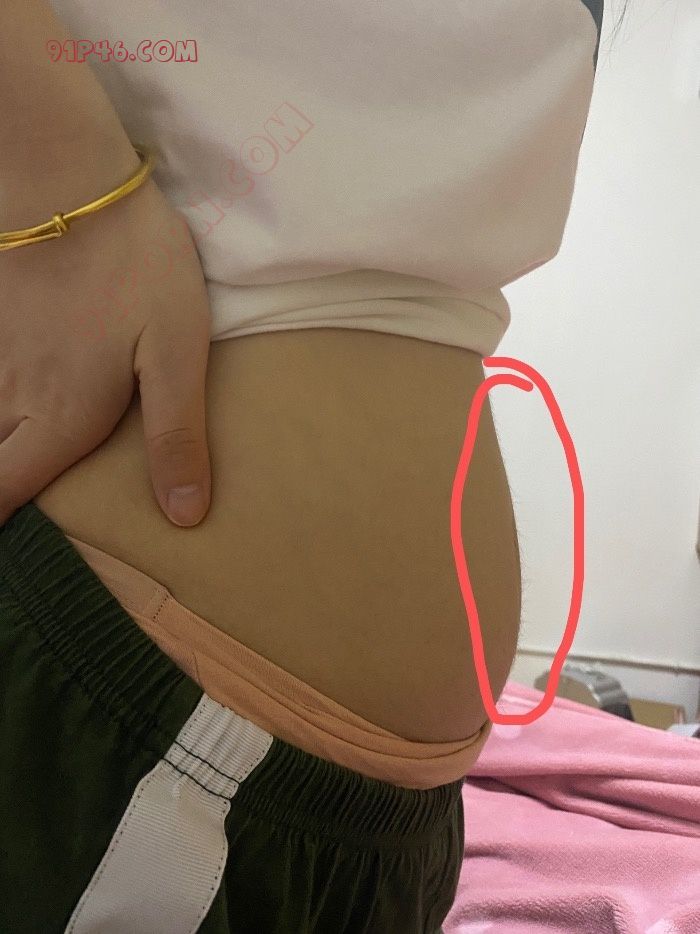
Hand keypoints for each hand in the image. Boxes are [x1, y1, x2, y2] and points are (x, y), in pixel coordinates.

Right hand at [0, 168, 212, 527]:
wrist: (68, 181)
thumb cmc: (134, 270)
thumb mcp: (178, 357)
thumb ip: (176, 438)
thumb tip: (183, 517)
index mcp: (61, 419)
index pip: (4, 496)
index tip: (9, 536)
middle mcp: (9, 399)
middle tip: (12, 493)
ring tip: (16, 453)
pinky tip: (9, 394)